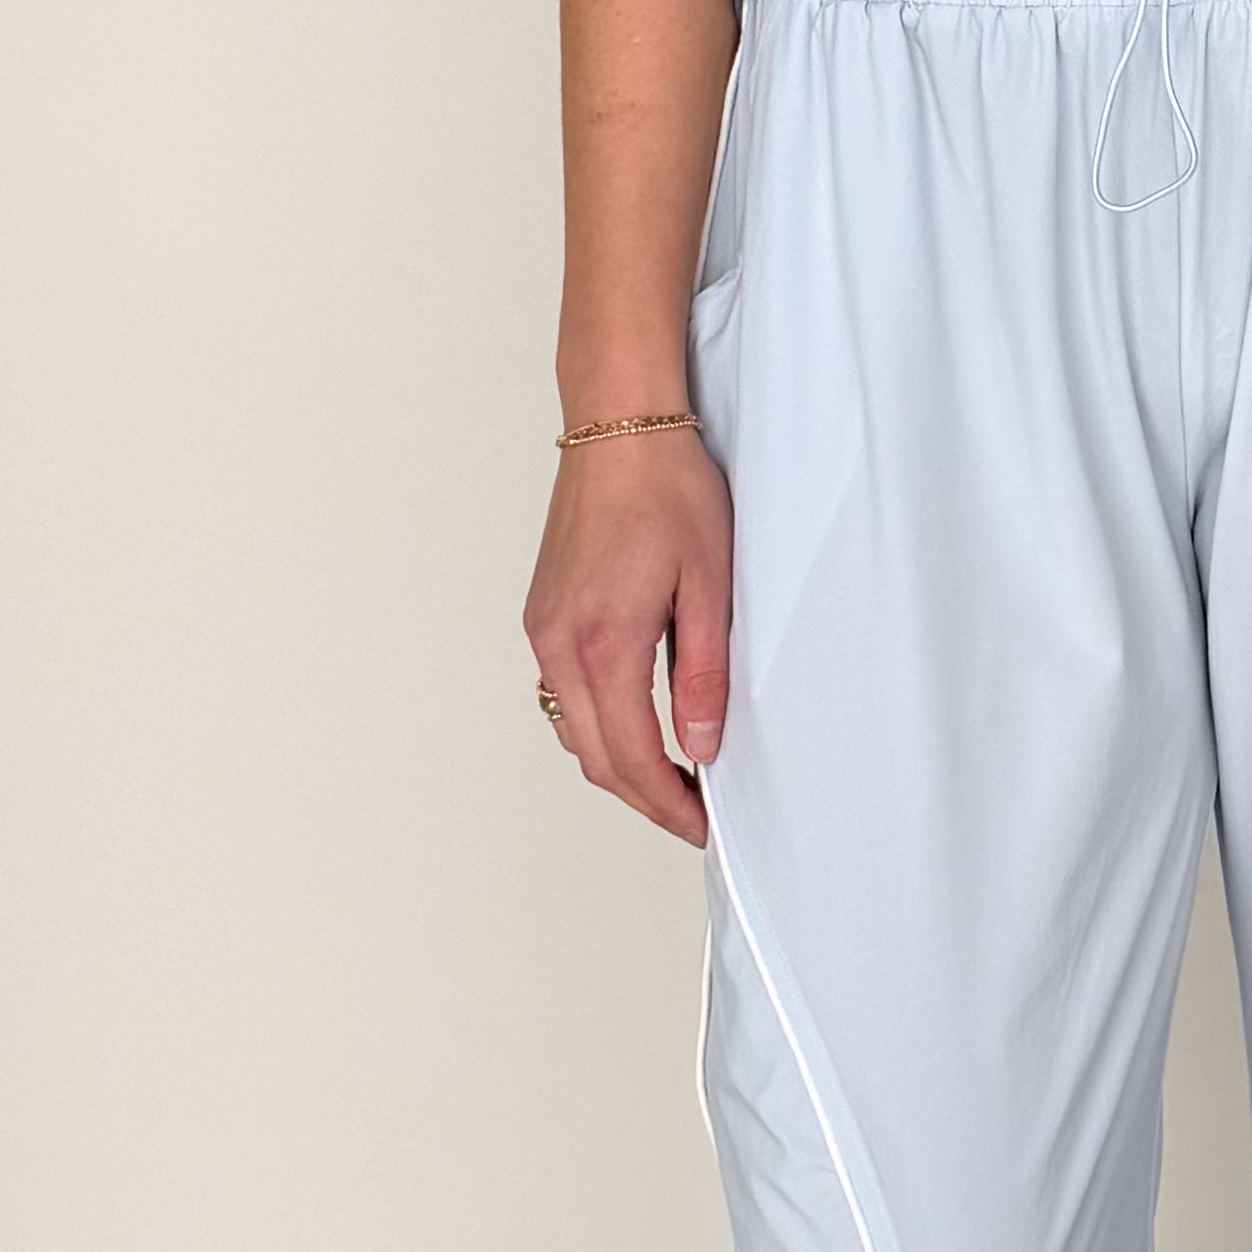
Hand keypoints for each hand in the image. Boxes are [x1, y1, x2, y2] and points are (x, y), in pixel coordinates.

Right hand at [525, 427, 732, 844]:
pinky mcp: (542, 613)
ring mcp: (543, 628)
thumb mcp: (710, 586)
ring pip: (570, 730)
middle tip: (692, 814)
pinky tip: (632, 723)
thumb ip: (704, 675)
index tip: (701, 825)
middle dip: (643, 797)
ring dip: (616, 764)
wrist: (619, 427)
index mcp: (604, 642)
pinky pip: (559, 693)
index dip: (668, 803)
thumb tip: (700, 745)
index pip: (631, 756)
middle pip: (593, 756)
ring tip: (671, 776)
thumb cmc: (669, 491)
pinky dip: (594, 726)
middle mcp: (559, 643)